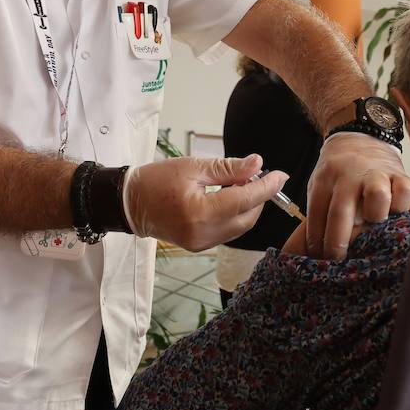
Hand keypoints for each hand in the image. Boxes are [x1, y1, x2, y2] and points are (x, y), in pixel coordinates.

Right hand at [123, 155, 286, 251]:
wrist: (129, 203)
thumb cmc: (156, 181)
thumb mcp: (193, 167)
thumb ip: (228, 168)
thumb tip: (257, 164)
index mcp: (201, 212)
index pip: (245, 200)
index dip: (267, 186)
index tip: (281, 174)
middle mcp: (203, 233)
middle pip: (247, 217)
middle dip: (259, 197)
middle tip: (255, 174)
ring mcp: (201, 244)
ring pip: (240, 227)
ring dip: (248, 206)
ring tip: (241, 183)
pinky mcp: (199, 246)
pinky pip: (228, 231)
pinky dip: (235, 215)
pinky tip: (230, 198)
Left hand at [306, 132, 409, 258]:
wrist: (361, 137)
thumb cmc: (339, 172)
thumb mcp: (321, 185)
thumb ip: (318, 212)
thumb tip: (311, 250)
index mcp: (325, 179)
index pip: (316, 215)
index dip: (316, 241)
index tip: (319, 258)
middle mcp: (349, 175)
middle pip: (341, 212)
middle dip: (338, 242)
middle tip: (338, 259)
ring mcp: (376, 174)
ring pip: (377, 197)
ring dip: (374, 217)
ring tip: (373, 227)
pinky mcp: (400, 174)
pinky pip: (405, 192)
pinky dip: (402, 206)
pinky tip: (395, 213)